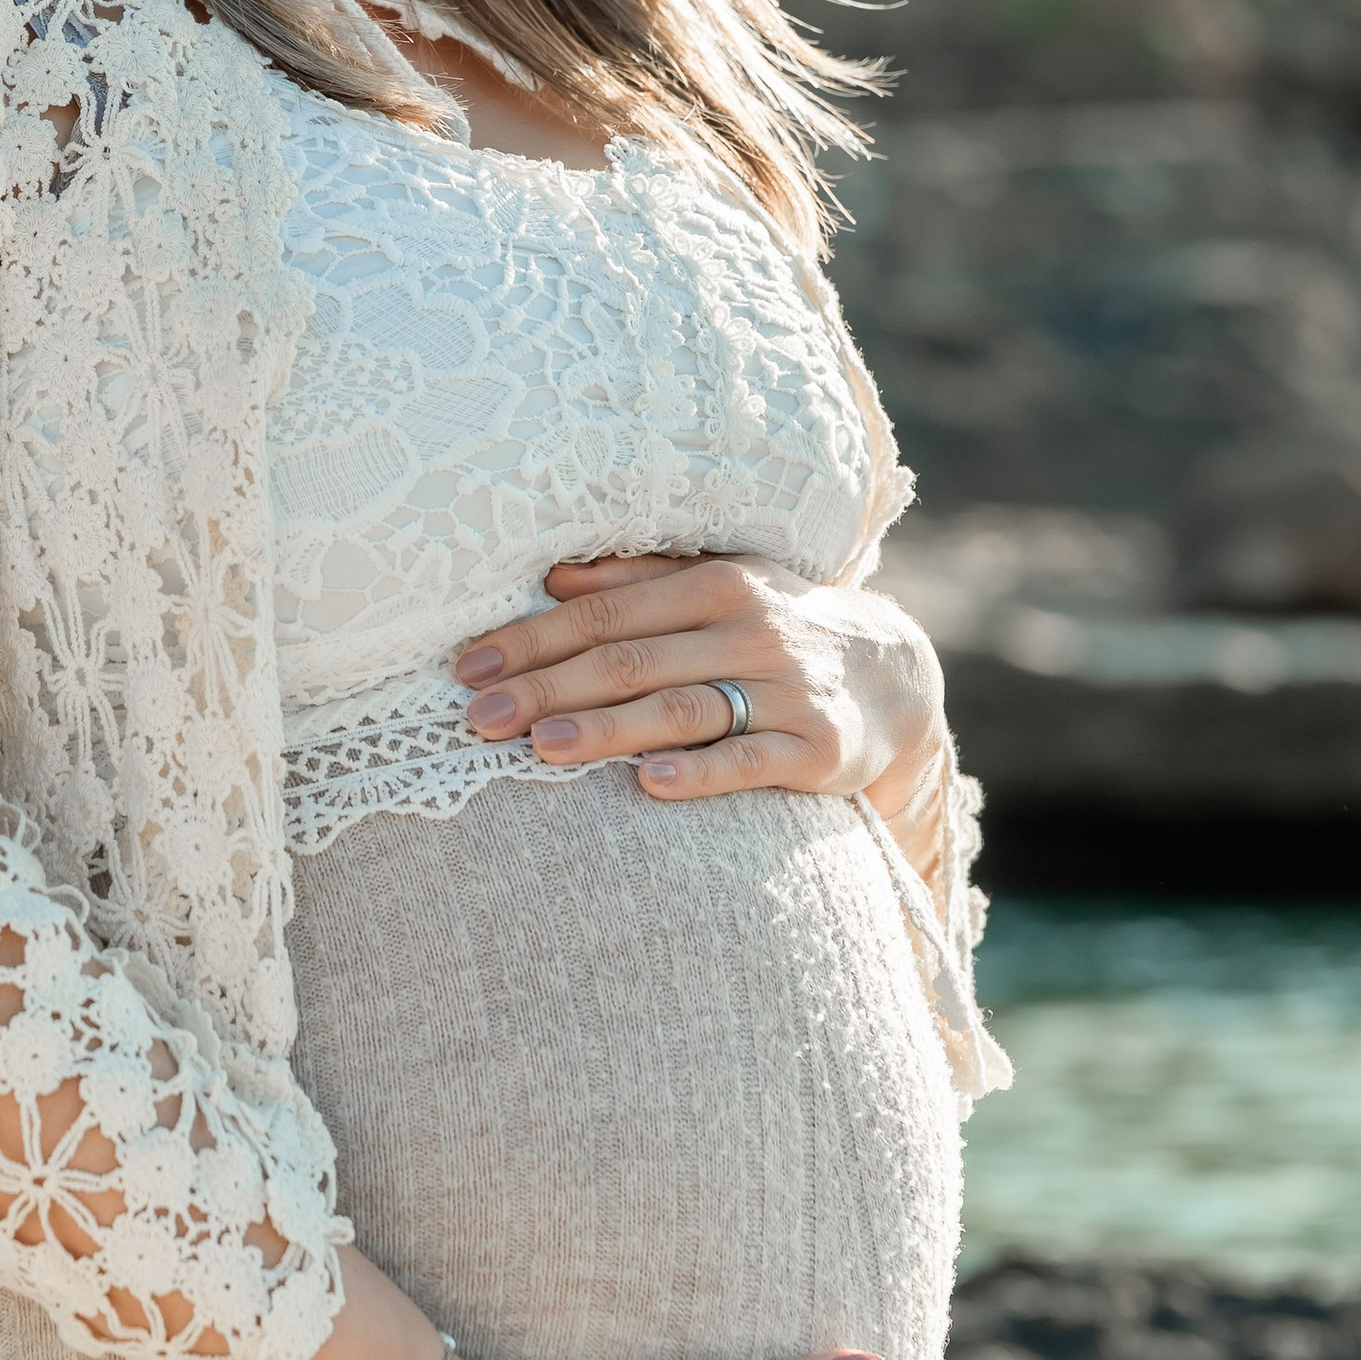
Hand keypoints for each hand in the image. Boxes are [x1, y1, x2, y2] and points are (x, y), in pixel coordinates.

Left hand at [455, 552, 949, 844]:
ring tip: (541, 748)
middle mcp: (750, 629)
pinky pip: (749, 761)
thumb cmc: (776, 628)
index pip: (605, 613)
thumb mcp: (717, 586)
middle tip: (478, 715)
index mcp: (715, 583)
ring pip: (681, 708)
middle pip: (630, 661)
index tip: (468, 666)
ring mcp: (785, 689)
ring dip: (607, 728)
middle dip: (547, 688)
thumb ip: (636, 580)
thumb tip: (549, 575)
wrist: (892, 676)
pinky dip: (699, 772)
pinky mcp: (816, 749)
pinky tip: (648, 784)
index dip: (533, 638)